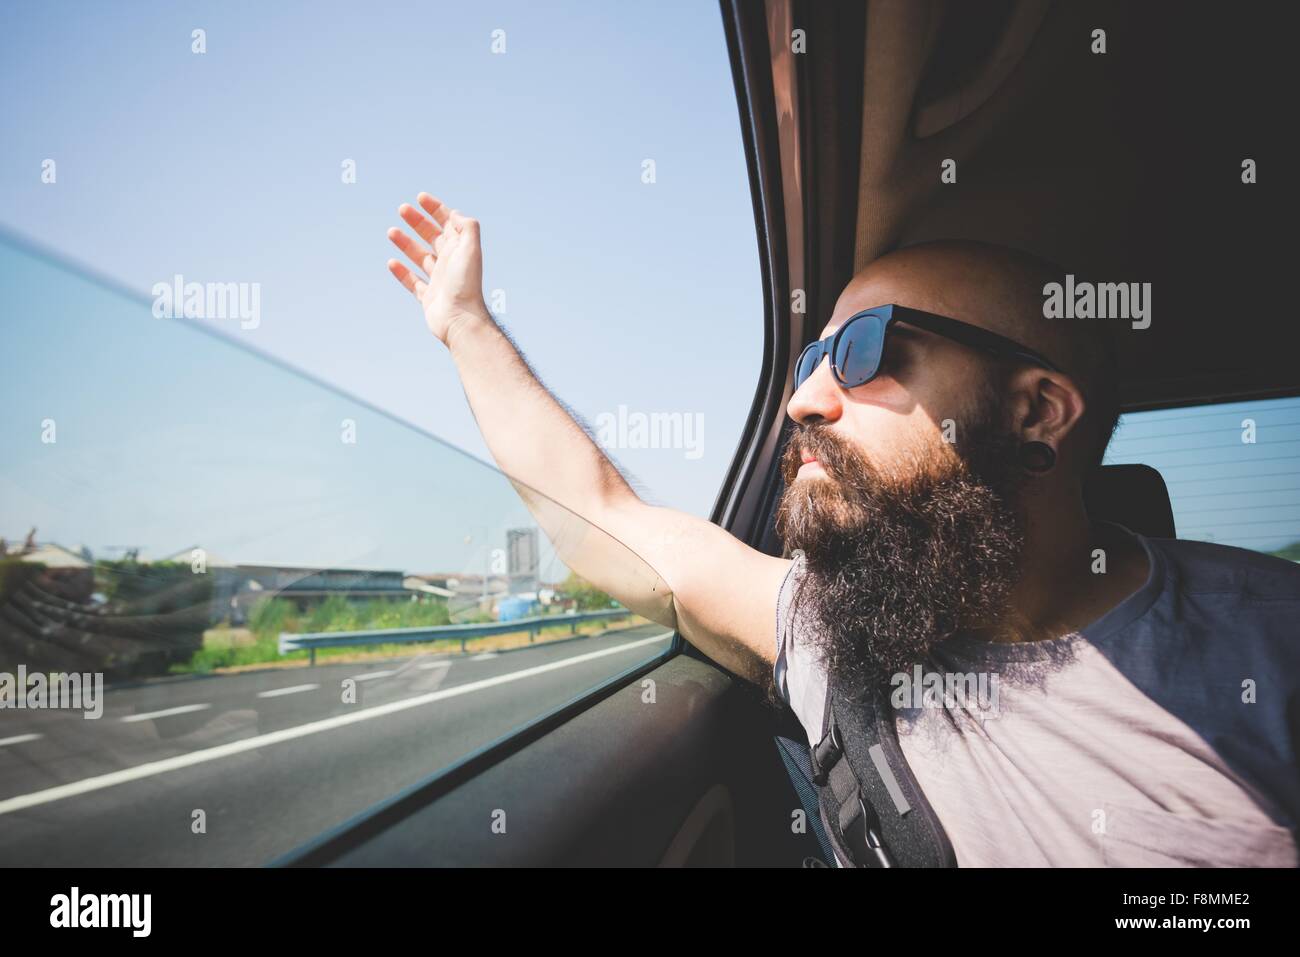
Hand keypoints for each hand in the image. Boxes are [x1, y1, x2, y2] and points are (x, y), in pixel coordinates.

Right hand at [386, 193, 487, 344]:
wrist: (461, 320)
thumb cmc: (466, 284)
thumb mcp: (470, 249)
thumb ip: (466, 227)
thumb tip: (454, 214)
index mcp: (460, 250)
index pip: (448, 223)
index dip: (436, 209)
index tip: (420, 198)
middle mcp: (450, 263)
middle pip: (433, 237)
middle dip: (418, 222)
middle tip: (402, 209)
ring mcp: (439, 280)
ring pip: (420, 257)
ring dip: (406, 243)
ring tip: (391, 231)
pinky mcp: (429, 298)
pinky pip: (413, 282)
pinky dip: (402, 272)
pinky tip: (391, 263)